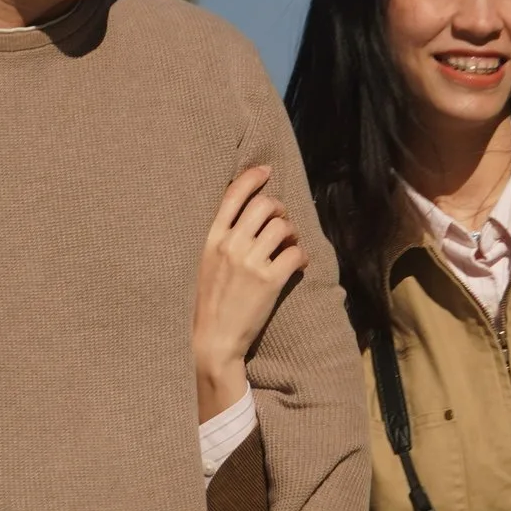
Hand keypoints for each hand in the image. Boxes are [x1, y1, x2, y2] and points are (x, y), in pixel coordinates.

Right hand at [195, 166, 307, 420]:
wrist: (213, 339)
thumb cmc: (211, 302)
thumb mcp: (207, 263)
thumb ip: (224, 238)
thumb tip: (250, 215)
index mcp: (212, 239)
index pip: (233, 195)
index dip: (252, 177)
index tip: (266, 170)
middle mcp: (231, 246)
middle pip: (265, 205)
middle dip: (280, 208)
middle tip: (283, 221)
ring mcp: (251, 263)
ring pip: (284, 226)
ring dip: (293, 232)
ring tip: (290, 244)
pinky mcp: (270, 280)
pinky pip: (296, 252)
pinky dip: (302, 255)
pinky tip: (298, 263)